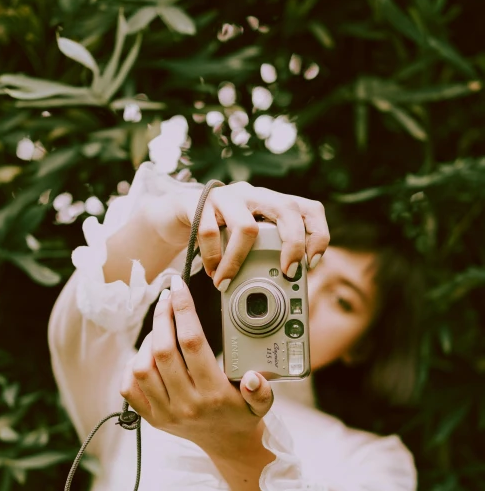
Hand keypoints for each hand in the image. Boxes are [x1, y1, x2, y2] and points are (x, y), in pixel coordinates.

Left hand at [120, 276, 273, 453]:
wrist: (227, 445)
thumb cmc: (243, 414)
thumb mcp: (261, 403)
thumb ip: (260, 390)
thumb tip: (254, 377)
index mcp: (214, 395)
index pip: (193, 343)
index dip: (184, 310)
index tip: (179, 287)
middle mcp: (187, 405)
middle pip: (163, 351)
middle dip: (162, 317)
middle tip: (166, 298)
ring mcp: (165, 413)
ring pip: (142, 368)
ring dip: (148, 341)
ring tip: (161, 329)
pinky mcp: (151, 419)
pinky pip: (129, 389)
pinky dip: (133, 367)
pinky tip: (147, 354)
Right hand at [145, 180, 329, 289]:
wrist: (172, 216)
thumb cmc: (216, 236)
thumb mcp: (245, 244)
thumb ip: (264, 257)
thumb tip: (287, 295)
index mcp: (270, 205)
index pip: (308, 208)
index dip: (318, 234)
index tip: (312, 264)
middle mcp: (252, 195)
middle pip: (287, 209)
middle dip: (292, 245)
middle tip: (287, 273)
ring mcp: (225, 196)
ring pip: (246, 227)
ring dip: (238, 263)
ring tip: (227, 283)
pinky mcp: (196, 202)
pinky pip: (209, 232)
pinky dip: (211, 258)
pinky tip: (210, 271)